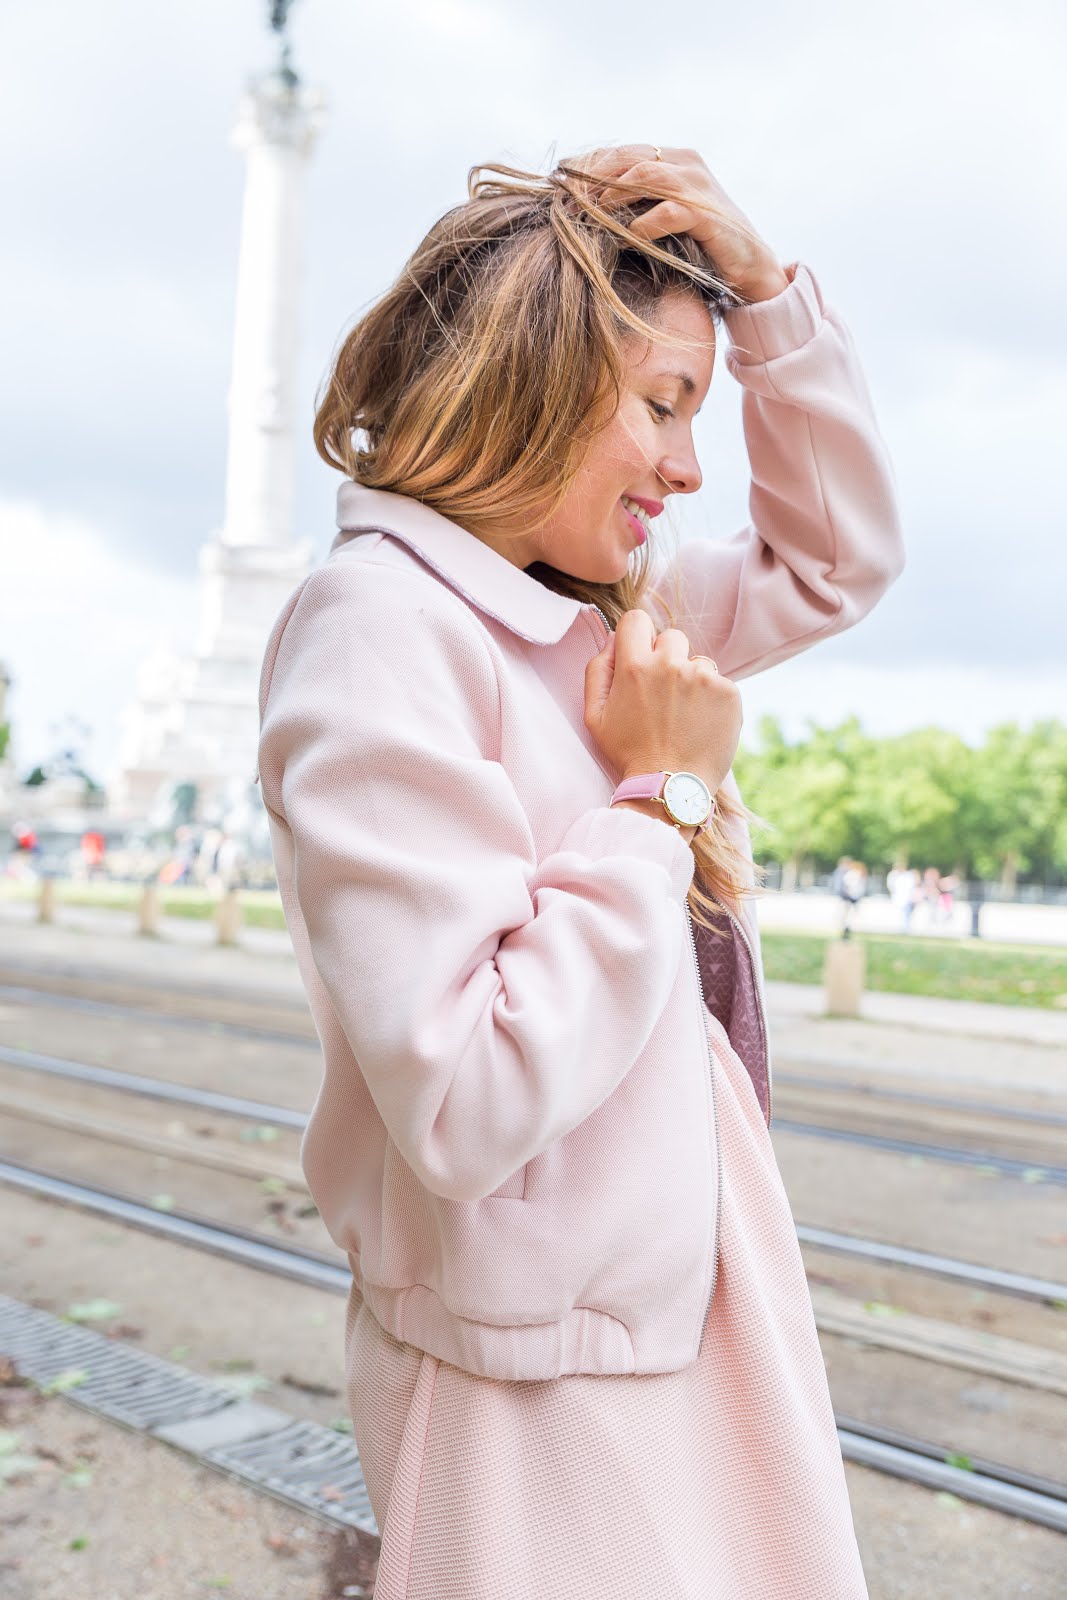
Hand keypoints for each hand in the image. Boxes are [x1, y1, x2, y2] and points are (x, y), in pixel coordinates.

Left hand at [568, 144, 788, 302]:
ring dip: (612, 196)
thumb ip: (638, 204)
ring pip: (645, 175)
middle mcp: (686, 163)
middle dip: (594, 178)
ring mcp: (698, 186)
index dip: (589, 167)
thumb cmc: (701, 246)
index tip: (561, 187)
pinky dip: (641, 223)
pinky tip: (623, 238)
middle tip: (567, 202)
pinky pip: (667, 211)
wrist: (750, 267)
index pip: (622, 151)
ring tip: (589, 217)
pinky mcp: (707, 214)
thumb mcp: (664, 217)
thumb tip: (588, 209)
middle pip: (628, 156)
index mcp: (674, 158)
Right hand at [584, 609, 742, 792]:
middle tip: (663, 694)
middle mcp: (670, 665)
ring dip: (691, 680)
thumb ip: (597, 670)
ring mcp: (703, 677)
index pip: (636, 619)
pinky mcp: (728, 692)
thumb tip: (612, 639)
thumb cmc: (629, 753)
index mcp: (635, 666)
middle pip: (671, 636)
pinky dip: (712, 699)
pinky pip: (719, 682)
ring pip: (697, 661)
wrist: (670, 787)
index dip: (637, 636)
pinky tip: (701, 723)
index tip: (641, 656)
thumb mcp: (595, 715)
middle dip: (667, 658)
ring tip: (683, 715)